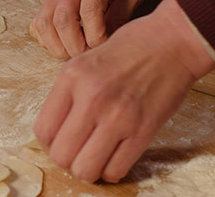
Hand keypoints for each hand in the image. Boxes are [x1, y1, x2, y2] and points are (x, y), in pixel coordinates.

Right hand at [31, 0, 143, 58]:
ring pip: (45, 23)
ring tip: (75, 54)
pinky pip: (39, 24)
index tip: (104, 47)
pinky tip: (64, 45)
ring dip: (58, 46)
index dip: (96, 37)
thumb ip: (119, 18)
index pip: (89, 11)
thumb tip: (104, 47)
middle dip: (75, 46)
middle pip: (63, 19)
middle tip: (87, 55)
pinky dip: (48, 41)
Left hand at [33, 0, 214, 182]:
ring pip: (85, 170)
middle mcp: (91, 99)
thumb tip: (55, 131)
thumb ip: (66, 95)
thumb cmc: (127, 50)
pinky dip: (110, 171)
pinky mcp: (143, 131)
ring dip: (86, 169)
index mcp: (72, 79)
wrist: (171, 43)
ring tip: (93, 156)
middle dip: (65, 159)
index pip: (43, 130)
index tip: (58, 141)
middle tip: (76, 150)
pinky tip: (112, 156)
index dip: (48, 143)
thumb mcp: (83, 61)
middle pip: (61, 155)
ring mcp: (118, 117)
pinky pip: (115, 171)